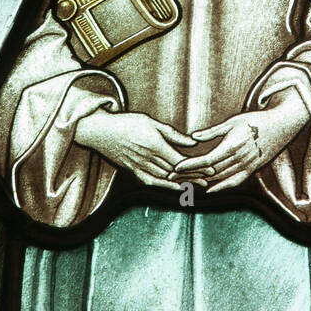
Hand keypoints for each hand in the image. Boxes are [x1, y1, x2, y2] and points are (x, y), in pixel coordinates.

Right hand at [74, 109, 197, 189]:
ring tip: (197, 184)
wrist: (101, 131)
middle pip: (176, 171)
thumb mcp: (152, 123)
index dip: (197, 166)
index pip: (181, 160)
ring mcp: (140, 166)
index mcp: (155, 146)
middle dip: (194, 176)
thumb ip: (173, 134)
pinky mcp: (133, 170)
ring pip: (166, 178)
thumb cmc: (127, 123)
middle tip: (209, 179)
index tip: (210, 169)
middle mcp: (149, 159)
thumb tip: (192, 142)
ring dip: (183, 182)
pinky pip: (151, 181)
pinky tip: (174, 188)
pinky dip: (164, 186)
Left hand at [172, 89, 308, 193]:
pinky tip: (210, 189)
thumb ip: (213, 132)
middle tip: (174, 177)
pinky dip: (221, 187)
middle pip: (210, 172)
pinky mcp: (252, 169)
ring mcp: (246, 166)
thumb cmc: (256, 120)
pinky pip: (235, 181)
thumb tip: (193, 137)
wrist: (281, 126)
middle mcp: (238, 159)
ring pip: (220, 178)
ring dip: (202, 181)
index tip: (176, 168)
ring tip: (186, 183)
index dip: (190, 165)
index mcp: (232, 146)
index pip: (206, 160)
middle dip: (190, 175)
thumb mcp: (233, 121)